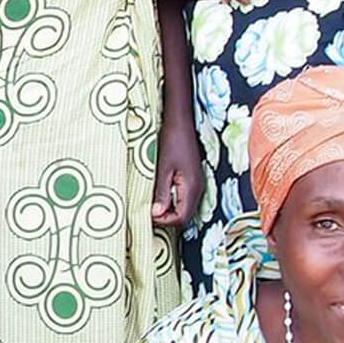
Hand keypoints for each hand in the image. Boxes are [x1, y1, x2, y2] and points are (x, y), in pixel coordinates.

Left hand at [151, 111, 203, 228]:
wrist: (180, 121)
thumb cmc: (171, 140)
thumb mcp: (162, 168)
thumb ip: (161, 192)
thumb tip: (156, 214)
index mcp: (191, 187)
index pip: (181, 218)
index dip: (164, 221)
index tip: (147, 213)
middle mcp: (197, 189)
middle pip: (184, 216)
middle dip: (165, 218)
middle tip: (146, 210)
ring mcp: (195, 184)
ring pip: (183, 208)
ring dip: (167, 210)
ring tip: (150, 202)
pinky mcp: (191, 179)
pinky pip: (182, 198)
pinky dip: (170, 201)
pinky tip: (157, 193)